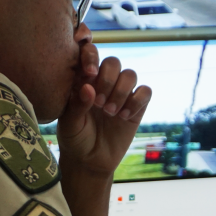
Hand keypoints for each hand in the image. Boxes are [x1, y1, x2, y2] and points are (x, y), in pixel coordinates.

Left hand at [55, 42, 151, 175]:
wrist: (90, 161)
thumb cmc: (75, 139)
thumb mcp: (69, 124)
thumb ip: (77, 105)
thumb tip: (88, 87)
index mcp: (83, 79)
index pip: (90, 53)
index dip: (92, 56)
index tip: (89, 73)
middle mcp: (103, 82)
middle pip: (113, 62)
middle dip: (107, 80)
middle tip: (99, 103)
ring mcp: (121, 93)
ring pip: (130, 74)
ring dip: (121, 92)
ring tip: (110, 112)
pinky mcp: (137, 106)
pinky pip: (145, 91)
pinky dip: (137, 101)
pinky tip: (124, 116)